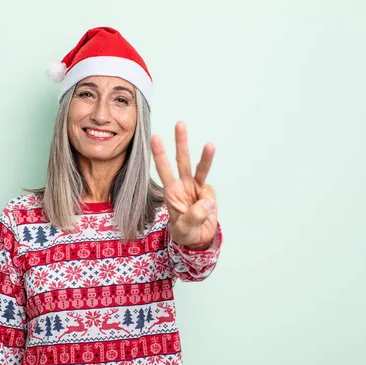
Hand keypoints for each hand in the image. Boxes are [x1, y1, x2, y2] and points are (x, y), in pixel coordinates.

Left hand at [151, 121, 217, 249]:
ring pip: (201, 168)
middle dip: (181, 142)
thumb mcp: (184, 229)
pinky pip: (210, 193)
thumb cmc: (185, 233)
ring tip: (210, 145)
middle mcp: (183, 185)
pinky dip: (210, 202)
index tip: (154, 138)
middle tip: (179, 123)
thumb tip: (206, 201)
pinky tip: (206, 213)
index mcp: (171, 192)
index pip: (163, 170)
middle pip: (182, 160)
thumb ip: (193, 216)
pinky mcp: (208, 193)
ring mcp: (196, 188)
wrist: (199, 239)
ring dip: (206, 156)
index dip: (160, 154)